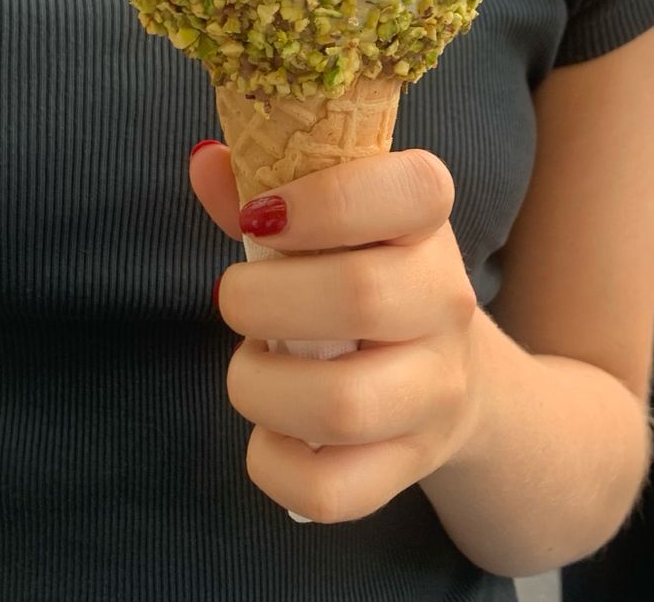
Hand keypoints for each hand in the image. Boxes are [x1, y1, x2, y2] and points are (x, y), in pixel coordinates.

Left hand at [190, 145, 480, 523]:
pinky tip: (270, 430)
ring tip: (252, 364)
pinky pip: (330, 490)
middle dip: (260, 298)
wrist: (448, 377)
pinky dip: (272, 464)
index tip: (262, 214)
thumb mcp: (330, 222)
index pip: (413, 188)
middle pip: (361, 295)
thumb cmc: (365, 276)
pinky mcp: (408, 466)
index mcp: (426, 226)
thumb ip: (266, 186)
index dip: (327, 198)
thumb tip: (205, 161)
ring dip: (258, 384)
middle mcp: (446, 304)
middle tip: (233, 296)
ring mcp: (435, 393)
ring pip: (343, 404)